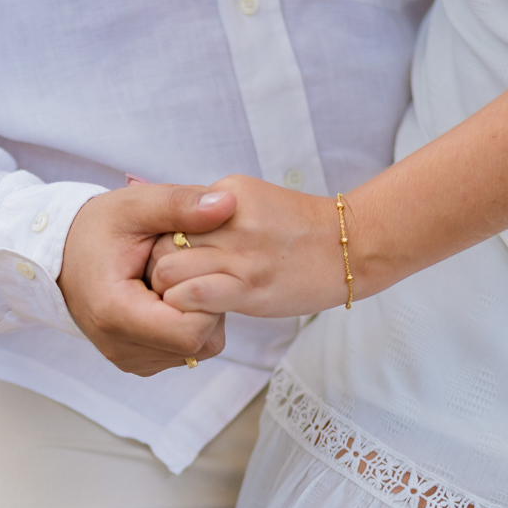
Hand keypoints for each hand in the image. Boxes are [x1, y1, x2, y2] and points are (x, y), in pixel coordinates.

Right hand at [58, 184, 236, 375]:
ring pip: (198, 349)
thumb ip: (180, 204)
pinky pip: (184, 352)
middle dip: (207, 303)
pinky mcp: (137, 363)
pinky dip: (186, 324)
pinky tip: (167, 298)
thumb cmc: (95, 229)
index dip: (206, 296)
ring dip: (199, 314)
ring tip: (174, 282)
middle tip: (186, 269)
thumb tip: (228, 203)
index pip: (192, 330)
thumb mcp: (135, 205)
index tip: (191, 264)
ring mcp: (129, 360)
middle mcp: (120, 348)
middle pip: (201, 342)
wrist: (61, 256)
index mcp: (115, 314)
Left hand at [148, 175, 349, 317]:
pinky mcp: (249, 286)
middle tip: (169, 286)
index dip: (162, 243)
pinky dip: (185, 307)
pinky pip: (193, 296)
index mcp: (225, 195)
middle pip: (160, 243)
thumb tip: (176, 224)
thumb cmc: (300, 229)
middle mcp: (226, 219)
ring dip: (167, 292)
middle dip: (156, 268)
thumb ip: (213, 209)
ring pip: (167, 270)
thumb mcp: (252, 201)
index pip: (168, 217)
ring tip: (183, 301)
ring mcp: (238, 253)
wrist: (351, 245)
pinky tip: (198, 312)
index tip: (172, 260)